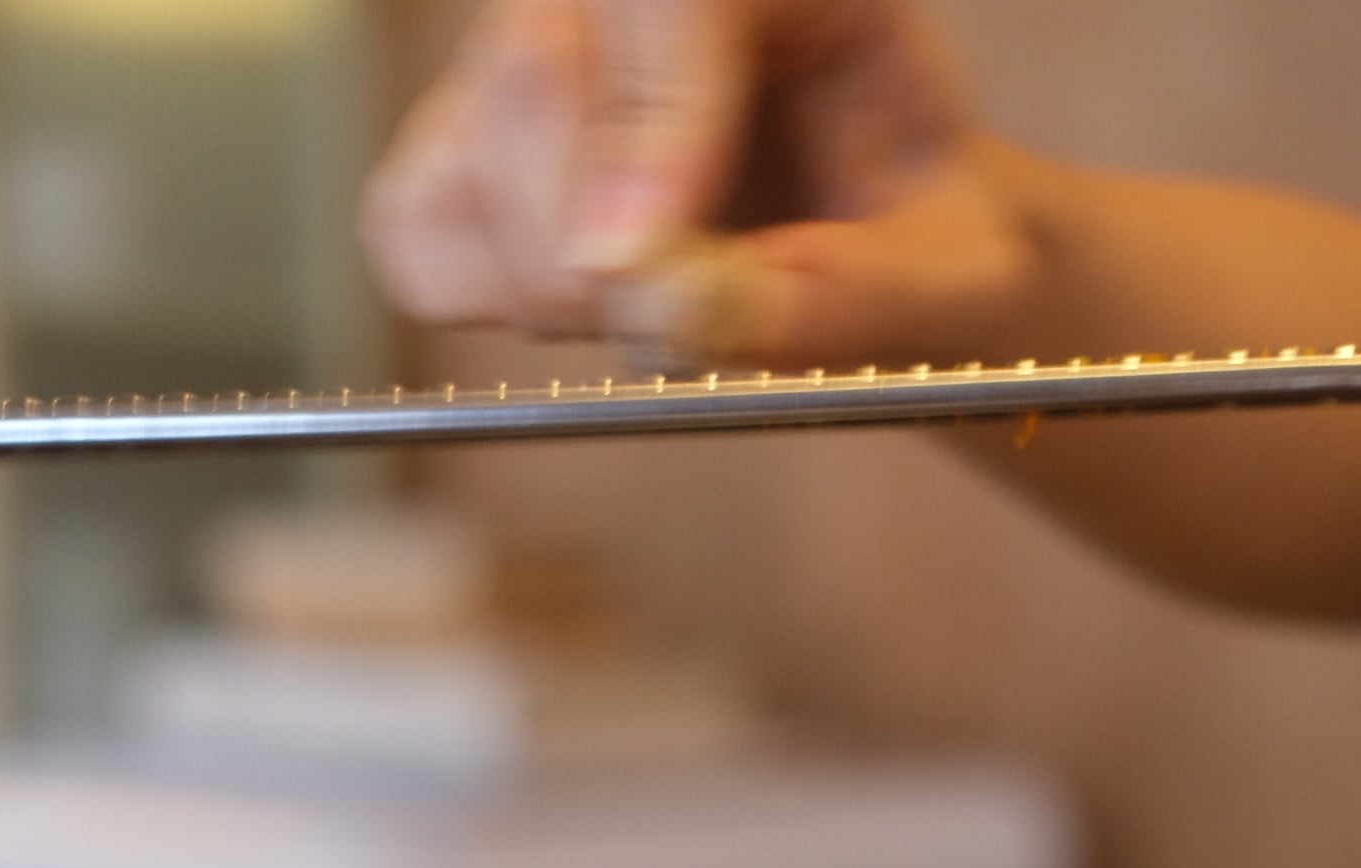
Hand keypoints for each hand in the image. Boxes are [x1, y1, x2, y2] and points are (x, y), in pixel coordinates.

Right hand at [360, 0, 1036, 365]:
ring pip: (459, 156)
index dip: (650, 131)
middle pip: (534, 65)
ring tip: (648, 312)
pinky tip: (583, 308)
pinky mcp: (471, 138)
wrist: (901, 240)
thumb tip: (677, 313)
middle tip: (662, 324)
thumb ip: (839, 292)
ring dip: (539, 283)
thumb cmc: (928, 238)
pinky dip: (482, 298)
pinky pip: (415, 225)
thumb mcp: (945, 271)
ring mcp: (535, 51)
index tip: (642, 265)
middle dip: (581, 239)